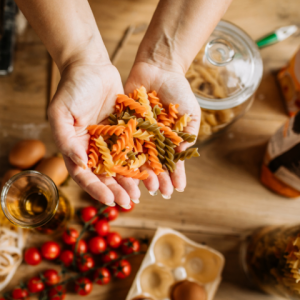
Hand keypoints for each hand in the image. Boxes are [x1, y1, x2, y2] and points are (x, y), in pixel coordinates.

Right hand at [48, 61, 139, 206]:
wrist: (91, 67)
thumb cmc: (72, 88)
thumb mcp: (60, 113)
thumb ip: (65, 140)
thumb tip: (77, 164)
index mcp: (75, 147)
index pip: (84, 174)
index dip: (96, 189)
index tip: (110, 199)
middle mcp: (92, 148)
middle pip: (104, 174)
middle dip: (116, 189)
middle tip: (129, 202)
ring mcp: (109, 140)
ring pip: (120, 165)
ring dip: (130, 180)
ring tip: (141, 193)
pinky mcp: (123, 131)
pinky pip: (132, 149)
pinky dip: (139, 161)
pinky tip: (149, 172)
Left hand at [125, 61, 200, 197]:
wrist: (159, 69)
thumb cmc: (179, 91)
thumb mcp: (190, 113)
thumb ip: (187, 134)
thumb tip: (183, 156)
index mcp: (168, 140)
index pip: (172, 162)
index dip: (175, 175)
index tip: (177, 189)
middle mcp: (152, 140)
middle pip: (154, 164)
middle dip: (158, 179)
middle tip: (159, 193)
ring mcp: (137, 134)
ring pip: (138, 158)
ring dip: (141, 174)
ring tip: (144, 187)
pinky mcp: (123, 125)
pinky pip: (123, 142)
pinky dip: (124, 155)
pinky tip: (125, 169)